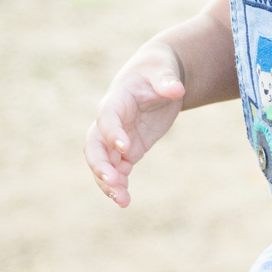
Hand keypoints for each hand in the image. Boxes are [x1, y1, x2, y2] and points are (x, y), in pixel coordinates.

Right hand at [84, 45, 185, 208]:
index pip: (107, 118)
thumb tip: (178, 90)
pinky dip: (118, 185)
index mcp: (116, 100)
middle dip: (100, 164)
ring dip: (108, 182)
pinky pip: (117, 170)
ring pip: (103, 163)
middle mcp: (110, 122)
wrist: (156, 78)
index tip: (125, 148)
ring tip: (122, 201)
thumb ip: (167, 80)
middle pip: (94, 145)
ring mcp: (116, 138)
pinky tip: (124, 200)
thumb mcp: (163, 70)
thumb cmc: (157, 70)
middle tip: (113, 181)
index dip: (112, 133)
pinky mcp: (127, 150)